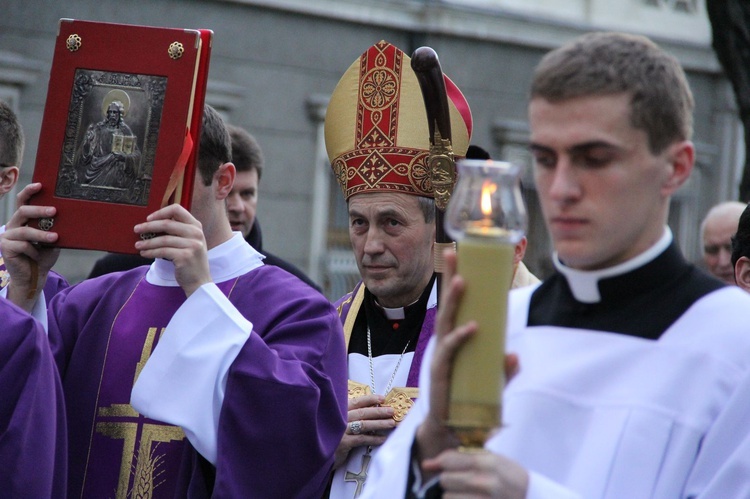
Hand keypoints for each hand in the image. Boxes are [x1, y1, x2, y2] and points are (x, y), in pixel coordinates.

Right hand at [1, 183, 59, 311]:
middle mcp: (13, 225)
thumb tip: (66, 218)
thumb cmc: (43, 256)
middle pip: (23, 211)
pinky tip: (37, 255)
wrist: (35, 276)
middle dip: (39, 210)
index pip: (23, 201)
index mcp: (23, 220)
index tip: (41, 185)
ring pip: (25, 230)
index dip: (29, 191)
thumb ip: (53, 228)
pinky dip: (33, 250)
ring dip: (41, 234)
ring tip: (55, 237)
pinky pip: (22, 245)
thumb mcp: (52, 240)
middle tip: (54, 211)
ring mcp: (7, 236)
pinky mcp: (5, 247)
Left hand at [134, 204, 209, 296]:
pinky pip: (162, 251)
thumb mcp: (190, 241)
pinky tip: (144, 253)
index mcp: (196, 226)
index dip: (161, 212)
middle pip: (167, 224)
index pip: (177, 210)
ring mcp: (192, 245)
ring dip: (147, 242)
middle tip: (136, 229)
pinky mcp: (185, 257)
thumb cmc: (190, 261)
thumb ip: (178, 231)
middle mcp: (196, 234)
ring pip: (163, 239)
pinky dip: (150, 252)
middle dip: (148, 226)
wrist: (199, 281)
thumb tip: (153, 223)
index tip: (149, 218)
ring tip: (138, 245)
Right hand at [333, 394, 395, 469]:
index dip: (370, 399)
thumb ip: (349, 414)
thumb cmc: (330, 436)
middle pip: (362, 412)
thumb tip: (370, 408)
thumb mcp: (337, 422)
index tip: (382, 398)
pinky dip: (373, 438)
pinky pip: (361, 439)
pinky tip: (382, 439)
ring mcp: (340, 430)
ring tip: (391, 423)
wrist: (317, 453)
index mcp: (339, 410)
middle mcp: (339, 418)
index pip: (356, 401)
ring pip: (364, 425)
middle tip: (392, 411)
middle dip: (379, 411)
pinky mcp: (342, 443)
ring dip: (379, 424)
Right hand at [415, 250, 520, 470]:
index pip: (457, 306)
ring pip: (446, 321)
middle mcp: (446, 344)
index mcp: (456, 341)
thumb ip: (504, 371)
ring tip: (460, 280)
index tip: (461, 256)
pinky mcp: (440, 371)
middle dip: (449, 277)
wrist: (451, 432)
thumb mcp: (493, 384)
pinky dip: (461, 338)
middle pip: (447, 305)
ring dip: (453, 300)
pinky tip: (472, 327)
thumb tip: (515, 357)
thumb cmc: (467, 403)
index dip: (457, 281)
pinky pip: (451, 350)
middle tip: (452, 253)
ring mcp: (441, 356)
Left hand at [421, 448, 527, 498]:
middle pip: (445, 480)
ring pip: (448, 498)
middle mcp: (484, 482)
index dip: (441, 463)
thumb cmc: (511, 477)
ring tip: (468, 495)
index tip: (440, 466)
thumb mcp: (494, 459)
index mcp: (487, 463)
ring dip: (454, 496)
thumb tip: (427, 464)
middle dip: (450, 481)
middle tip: (462, 482)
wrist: (532, 497)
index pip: (449, 460)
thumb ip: (462, 457)